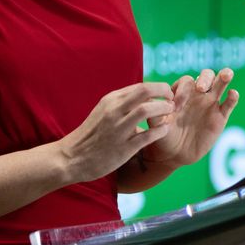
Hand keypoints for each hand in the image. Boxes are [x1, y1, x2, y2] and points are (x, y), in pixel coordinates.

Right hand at [56, 82, 175, 183]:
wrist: (72, 157)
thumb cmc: (91, 135)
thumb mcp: (104, 111)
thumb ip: (122, 104)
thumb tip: (144, 98)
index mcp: (111, 100)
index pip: (141, 86)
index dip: (159, 88)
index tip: (166, 95)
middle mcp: (114, 110)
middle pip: (145, 91)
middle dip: (164, 92)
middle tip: (173, 100)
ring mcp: (118, 128)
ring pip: (147, 110)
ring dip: (164, 109)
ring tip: (171, 114)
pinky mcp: (123, 147)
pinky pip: (147, 135)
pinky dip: (161, 130)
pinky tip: (165, 130)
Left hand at [141, 68, 238, 168]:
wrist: (175, 154)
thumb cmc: (164, 135)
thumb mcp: (156, 124)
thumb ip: (155, 113)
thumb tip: (153, 102)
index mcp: (182, 92)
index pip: (186, 82)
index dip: (183, 90)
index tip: (176, 106)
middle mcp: (198, 94)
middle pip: (207, 75)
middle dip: (205, 78)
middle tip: (200, 89)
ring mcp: (210, 104)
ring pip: (221, 84)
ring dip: (224, 76)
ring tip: (226, 75)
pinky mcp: (221, 117)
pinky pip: (229, 104)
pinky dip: (233, 97)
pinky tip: (233, 94)